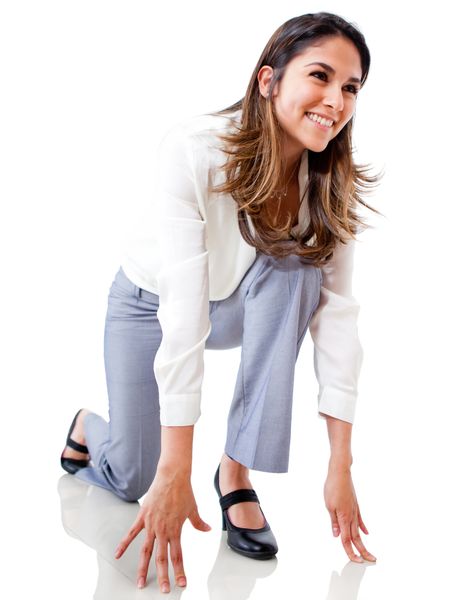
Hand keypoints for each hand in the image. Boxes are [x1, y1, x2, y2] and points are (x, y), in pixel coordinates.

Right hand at [114, 469, 210, 591]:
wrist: (172, 475)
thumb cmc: (183, 491)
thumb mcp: (193, 509)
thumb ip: (199, 522)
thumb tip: (208, 529)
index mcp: (176, 530)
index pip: (178, 556)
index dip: (179, 571)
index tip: (181, 583)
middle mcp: (163, 530)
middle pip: (161, 558)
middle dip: (162, 576)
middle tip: (163, 590)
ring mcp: (151, 524)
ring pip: (146, 551)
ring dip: (143, 568)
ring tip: (140, 582)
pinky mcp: (142, 516)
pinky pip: (131, 533)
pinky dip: (124, 544)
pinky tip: (118, 554)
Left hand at [324, 467, 375, 562]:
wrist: (340, 473)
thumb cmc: (333, 486)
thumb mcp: (329, 505)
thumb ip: (334, 521)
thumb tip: (337, 535)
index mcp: (343, 517)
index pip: (347, 539)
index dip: (350, 552)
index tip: (356, 561)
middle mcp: (351, 515)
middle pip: (356, 537)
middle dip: (362, 551)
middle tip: (370, 561)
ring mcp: (354, 510)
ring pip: (358, 530)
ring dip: (363, 542)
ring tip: (369, 552)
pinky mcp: (355, 505)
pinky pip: (360, 519)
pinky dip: (363, 527)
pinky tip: (366, 533)